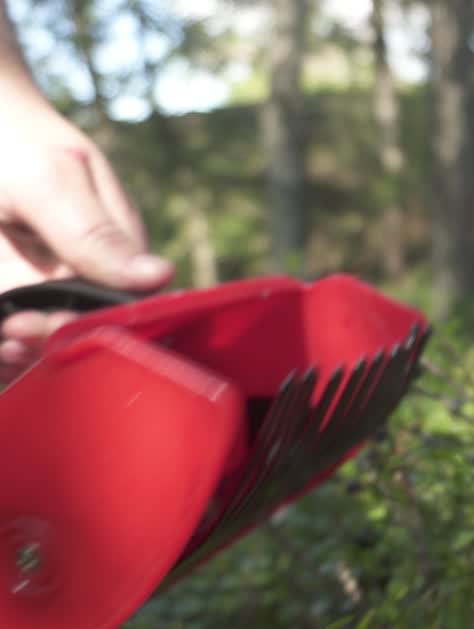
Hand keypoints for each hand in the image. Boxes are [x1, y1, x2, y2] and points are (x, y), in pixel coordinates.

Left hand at [0, 100, 173, 383]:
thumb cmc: (10, 135)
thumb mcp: (50, 181)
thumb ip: (96, 234)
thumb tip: (160, 277)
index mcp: (113, 248)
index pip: (115, 310)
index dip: (78, 330)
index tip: (27, 328)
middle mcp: (83, 269)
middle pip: (74, 331)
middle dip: (39, 343)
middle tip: (6, 332)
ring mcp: (41, 277)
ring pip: (37, 335)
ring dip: (13, 350)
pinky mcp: (12, 278)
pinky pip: (13, 319)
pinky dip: (3, 345)